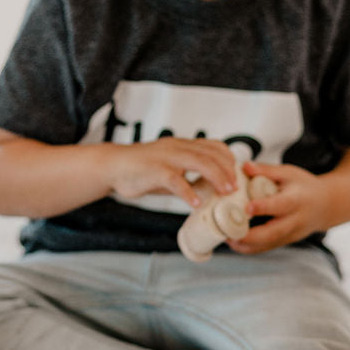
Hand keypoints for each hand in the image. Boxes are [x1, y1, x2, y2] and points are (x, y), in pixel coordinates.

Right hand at [106, 138, 238, 207]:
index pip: (214, 146)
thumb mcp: (169, 168)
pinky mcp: (154, 170)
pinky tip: (196, 204)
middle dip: (227, 171)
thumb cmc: (142, 170)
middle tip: (235, 189)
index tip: (236, 175)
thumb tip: (208, 191)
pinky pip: (175, 181)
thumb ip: (187, 176)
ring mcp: (166, 157)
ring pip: (199, 162)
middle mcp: (177, 147)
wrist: (113, 166)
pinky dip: (188, 193)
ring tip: (225, 193)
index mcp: (182, 145)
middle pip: (211, 154)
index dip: (229, 159)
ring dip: (216, 178)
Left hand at [227, 161, 333, 252]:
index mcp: (296, 200)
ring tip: (225, 238)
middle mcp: (294, 220)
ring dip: (245, 245)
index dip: (263, 207)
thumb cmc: (304, 187)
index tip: (247, 207)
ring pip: (267, 245)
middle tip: (228, 233)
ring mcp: (290, 234)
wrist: (325, 206)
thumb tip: (244, 167)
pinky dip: (249, 247)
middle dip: (250, 236)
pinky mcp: (285, 241)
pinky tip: (233, 241)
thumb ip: (266, 171)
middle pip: (273, 233)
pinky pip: (265, 248)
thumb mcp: (289, 172)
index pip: (280, 205)